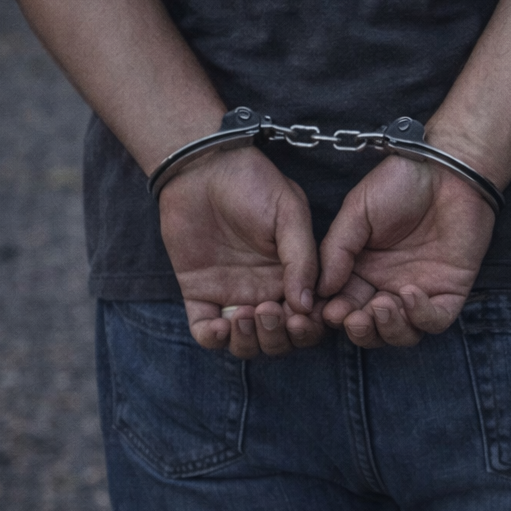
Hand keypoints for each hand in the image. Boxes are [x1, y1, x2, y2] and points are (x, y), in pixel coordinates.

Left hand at [158, 146, 323, 357]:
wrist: (203, 168)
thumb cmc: (254, 183)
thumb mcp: (290, 212)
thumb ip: (302, 257)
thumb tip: (307, 304)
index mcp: (294, 274)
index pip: (310, 316)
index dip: (310, 325)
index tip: (303, 316)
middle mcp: (267, 291)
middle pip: (280, 338)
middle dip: (279, 336)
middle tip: (269, 311)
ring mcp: (233, 295)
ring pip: (247, 343)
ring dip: (249, 340)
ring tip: (244, 314)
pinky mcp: (200, 294)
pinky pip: (207, 332)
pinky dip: (215, 338)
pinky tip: (220, 324)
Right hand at [317, 154, 495, 347]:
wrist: (447, 169)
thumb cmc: (400, 183)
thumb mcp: (356, 211)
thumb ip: (336, 249)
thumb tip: (319, 291)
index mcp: (360, 271)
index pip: (341, 306)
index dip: (330, 315)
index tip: (321, 312)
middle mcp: (388, 286)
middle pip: (369, 328)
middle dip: (357, 329)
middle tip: (350, 317)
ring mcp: (420, 292)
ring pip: (400, 334)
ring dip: (386, 329)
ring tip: (379, 306)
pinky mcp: (450, 291)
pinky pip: (435, 321)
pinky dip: (420, 317)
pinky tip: (409, 294)